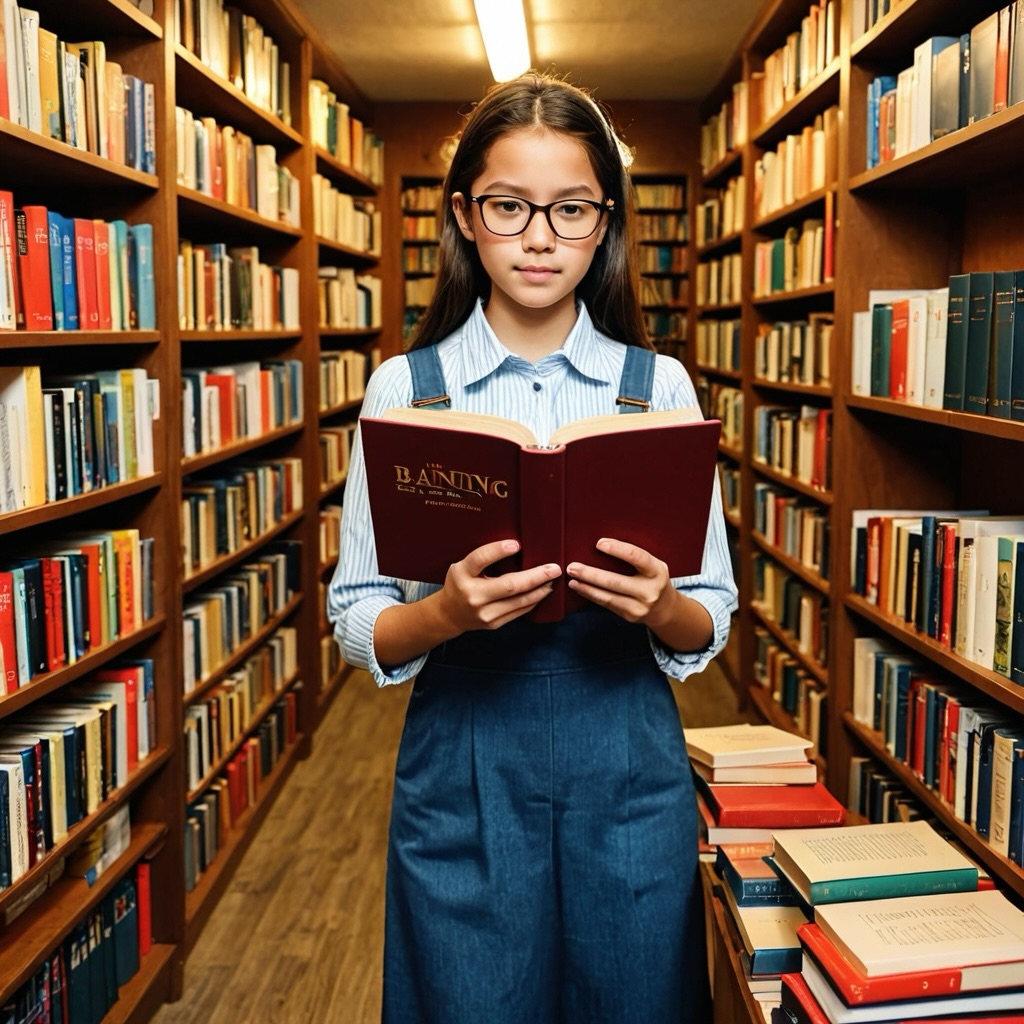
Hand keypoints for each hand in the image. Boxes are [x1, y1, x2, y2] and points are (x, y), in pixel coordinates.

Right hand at [437, 539, 561, 632]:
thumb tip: (518, 547)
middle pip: (509, 585)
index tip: (516, 545)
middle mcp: (472, 595)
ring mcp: (484, 612)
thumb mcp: (463, 567)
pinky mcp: (493, 623)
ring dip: (540, 589)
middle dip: (536, 576)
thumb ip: (483, 559)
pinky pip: (519, 611)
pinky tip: (541, 592)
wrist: (449, 614)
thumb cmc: (460, 583)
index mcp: (462, 575)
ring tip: (552, 580)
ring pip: (519, 601)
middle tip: (554, 568)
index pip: (479, 560)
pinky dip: (533, 600)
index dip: (497, 551)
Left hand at [566, 537, 676, 628]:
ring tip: (571, 578)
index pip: (637, 557)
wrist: (664, 608)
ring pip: (608, 596)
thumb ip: (635, 557)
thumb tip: (603, 544)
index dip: (618, 549)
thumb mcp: (653, 565)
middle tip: (572, 566)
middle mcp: (650, 591)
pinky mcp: (630, 616)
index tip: (599, 543)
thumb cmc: (652, 578)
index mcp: (657, 571)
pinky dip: (591, 595)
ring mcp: (640, 606)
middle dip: (591, 574)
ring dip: (586, 587)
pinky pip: (606, 604)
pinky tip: (579, 588)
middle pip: (616, 581)